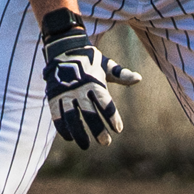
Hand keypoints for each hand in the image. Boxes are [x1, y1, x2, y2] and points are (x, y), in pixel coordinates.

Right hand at [42, 22, 142, 148]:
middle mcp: (80, 89)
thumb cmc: (89, 59)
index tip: (118, 129)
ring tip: (86, 146)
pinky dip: (62, 127)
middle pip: (90, 113)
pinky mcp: (54, 96)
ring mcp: (65, 93)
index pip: (105, 103)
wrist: (63, 47)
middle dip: (97, 129)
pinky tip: (70, 138)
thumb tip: (139, 79)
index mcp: (95, 82)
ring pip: (72, 117)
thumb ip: (121, 74)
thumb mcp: (106, 65)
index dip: (112, 117)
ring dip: (79, 133)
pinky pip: (57, 115)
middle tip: (106, 143)